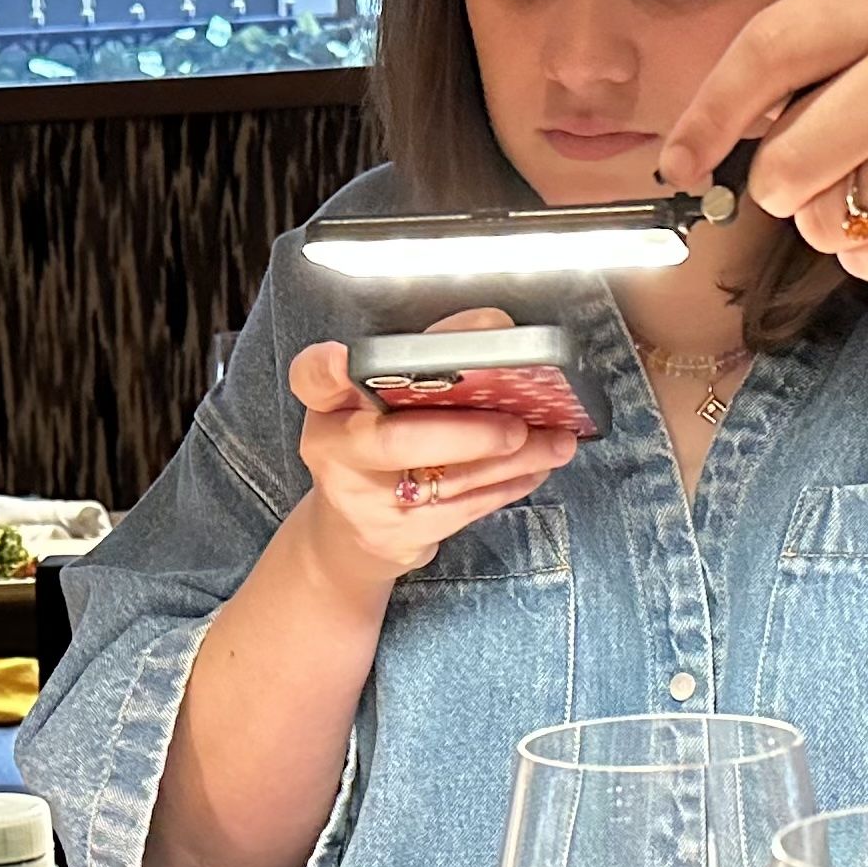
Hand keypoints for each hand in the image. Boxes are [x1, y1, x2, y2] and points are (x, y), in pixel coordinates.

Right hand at [287, 306, 579, 579]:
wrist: (350, 534)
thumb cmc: (376, 450)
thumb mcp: (377, 403)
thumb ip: (419, 368)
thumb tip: (497, 330)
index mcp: (328, 405)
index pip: (312, 378)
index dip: (327, 368)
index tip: (344, 357)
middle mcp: (337, 452)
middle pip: (393, 442)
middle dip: (466, 433)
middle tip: (518, 425)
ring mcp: (366, 502)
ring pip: (447, 481)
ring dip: (512, 460)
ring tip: (555, 441)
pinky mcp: (399, 536)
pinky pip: (465, 509)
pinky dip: (508, 486)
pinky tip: (537, 467)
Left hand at [653, 0, 867, 284]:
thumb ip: (789, 80)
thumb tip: (686, 145)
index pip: (768, 49)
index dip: (708, 113)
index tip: (677, 161)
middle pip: (782, 159)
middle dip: (786, 186)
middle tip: (836, 168)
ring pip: (817, 215)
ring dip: (832, 220)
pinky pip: (862, 255)